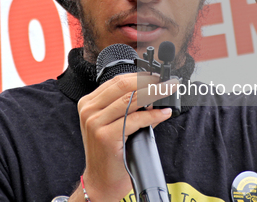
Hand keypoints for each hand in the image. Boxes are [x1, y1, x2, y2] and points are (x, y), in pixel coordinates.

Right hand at [72, 73, 175, 200]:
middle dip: (149, 81)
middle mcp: (89, 110)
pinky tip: (163, 113)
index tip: (158, 76)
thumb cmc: (110, 153)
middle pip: (124, 85)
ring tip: (169, 91)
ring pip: (130, 99)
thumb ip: (128, 107)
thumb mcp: (114, 124)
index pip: (117, 81)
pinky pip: (135, 119)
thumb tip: (154, 94)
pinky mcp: (105, 135)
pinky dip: (153, 115)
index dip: (141, 76)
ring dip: (154, 94)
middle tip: (167, 82)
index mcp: (88, 103)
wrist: (101, 181)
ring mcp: (95, 122)